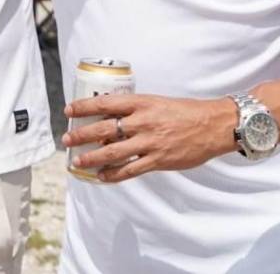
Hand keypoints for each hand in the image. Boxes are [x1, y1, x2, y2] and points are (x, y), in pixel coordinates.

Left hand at [63, 93, 237, 182]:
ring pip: (113, 152)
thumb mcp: (155, 102)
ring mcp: (150, 142)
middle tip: (66, 139)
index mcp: (141, 103)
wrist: (213, 125)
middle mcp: (142, 122)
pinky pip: (131, 169)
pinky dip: (114, 174)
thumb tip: (109, 117)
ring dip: (92, 157)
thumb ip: (134, 110)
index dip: (83, 107)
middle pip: (103, 129)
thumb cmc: (183, 111)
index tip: (68, 110)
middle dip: (81, 135)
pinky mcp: (159, 160)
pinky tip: (101, 176)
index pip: (104, 103)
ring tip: (78, 161)